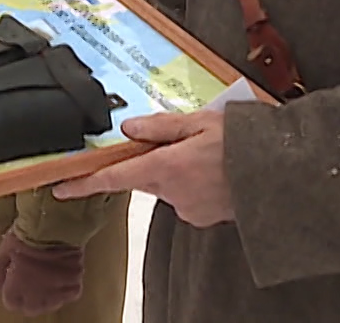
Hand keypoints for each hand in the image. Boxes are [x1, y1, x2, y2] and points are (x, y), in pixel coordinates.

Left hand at [0, 232, 84, 315]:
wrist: (54, 227)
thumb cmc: (25, 237)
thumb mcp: (3, 251)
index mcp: (16, 291)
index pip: (11, 304)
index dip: (12, 292)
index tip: (15, 282)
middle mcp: (35, 299)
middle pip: (31, 309)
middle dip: (28, 298)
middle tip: (31, 282)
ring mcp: (56, 295)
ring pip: (51, 304)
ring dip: (47, 295)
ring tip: (47, 279)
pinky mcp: (73, 287)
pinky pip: (69, 294)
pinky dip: (66, 288)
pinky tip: (62, 276)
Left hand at [52, 110, 234, 226]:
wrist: (279, 174)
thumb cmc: (241, 142)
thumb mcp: (199, 122)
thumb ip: (160, 126)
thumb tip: (128, 127)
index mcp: (165, 168)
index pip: (114, 178)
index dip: (84, 183)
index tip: (61, 187)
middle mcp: (172, 193)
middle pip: (145, 177)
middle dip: (155, 160)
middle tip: (183, 141)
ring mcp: (188, 208)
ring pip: (168, 186)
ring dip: (179, 170)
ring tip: (209, 153)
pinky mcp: (203, 217)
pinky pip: (187, 197)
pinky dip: (195, 183)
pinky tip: (215, 171)